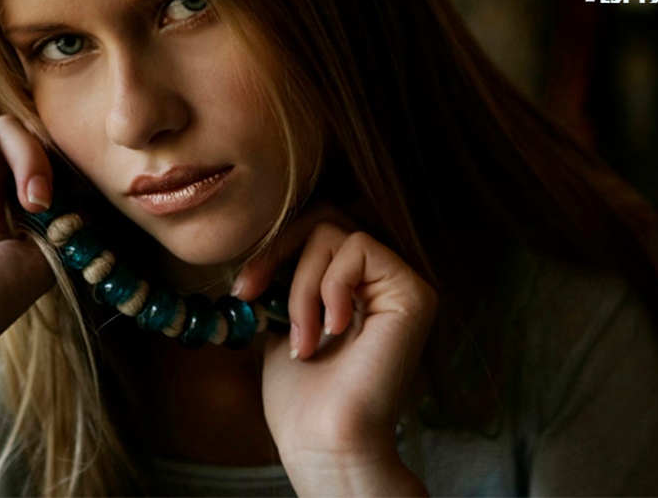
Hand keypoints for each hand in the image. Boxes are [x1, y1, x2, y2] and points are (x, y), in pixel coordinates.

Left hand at [234, 206, 436, 494]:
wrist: (323, 440)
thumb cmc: (302, 395)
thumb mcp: (283, 318)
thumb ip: (285, 275)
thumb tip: (261, 236)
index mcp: (357, 284)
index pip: (316, 229)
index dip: (274, 247)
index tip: (243, 289)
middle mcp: (385, 278)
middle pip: (326, 217)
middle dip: (280, 252)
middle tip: (252, 293)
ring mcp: (403, 282)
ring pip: (336, 234)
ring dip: (302, 287)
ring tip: (304, 338)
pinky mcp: (414, 292)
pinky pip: (359, 248)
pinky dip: (330, 287)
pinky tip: (333, 330)